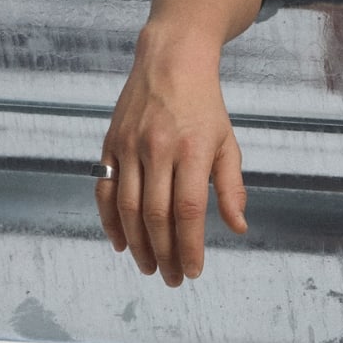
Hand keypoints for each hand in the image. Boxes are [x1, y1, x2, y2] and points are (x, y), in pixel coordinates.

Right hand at [95, 29, 248, 284]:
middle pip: (157, 216)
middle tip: (173, 279)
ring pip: (127, 207)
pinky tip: (120, 243)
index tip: (195, 271)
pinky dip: (109, 220)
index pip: (189, 210)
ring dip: (138, 244)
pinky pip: (105, 190)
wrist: (170, 62)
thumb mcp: (229, 143)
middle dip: (165, 254)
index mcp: (193, 151)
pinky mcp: (110, 144)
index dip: (190, 246)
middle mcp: (158, 150)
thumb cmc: (205, 107)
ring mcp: (129, 147)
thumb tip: (237, 227)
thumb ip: (231, 187)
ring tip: (150, 268)